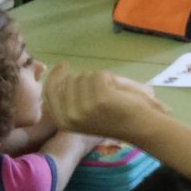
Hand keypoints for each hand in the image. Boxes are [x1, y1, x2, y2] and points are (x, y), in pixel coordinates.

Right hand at [43, 64, 167, 137]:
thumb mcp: (84, 111)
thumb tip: (60, 75)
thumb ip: (70, 96)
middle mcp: (70, 117)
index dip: (55, 76)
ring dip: (100, 80)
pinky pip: (100, 75)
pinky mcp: (99, 98)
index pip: (49, 92)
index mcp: (63, 121)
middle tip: (103, 94)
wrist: (141, 125)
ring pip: (85, 76)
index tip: (63, 65)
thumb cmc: (115, 116)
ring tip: (111, 96)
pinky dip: (111, 79)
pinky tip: (118, 93)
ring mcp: (83, 108)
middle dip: (86, 80)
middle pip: (70, 80)